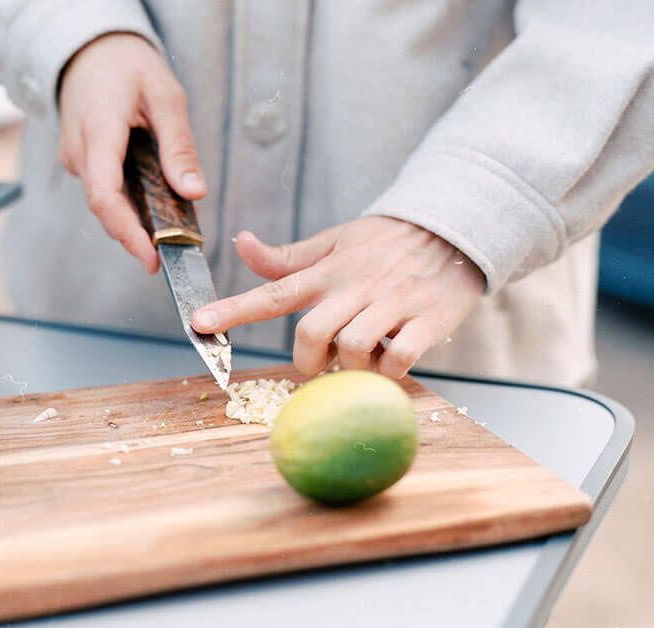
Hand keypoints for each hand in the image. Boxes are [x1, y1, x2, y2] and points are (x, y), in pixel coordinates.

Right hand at [58, 33, 206, 272]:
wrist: (90, 49)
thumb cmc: (127, 65)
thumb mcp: (166, 96)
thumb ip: (179, 146)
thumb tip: (194, 192)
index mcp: (99, 131)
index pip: (105, 196)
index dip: (127, 234)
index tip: (152, 258)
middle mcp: (78, 150)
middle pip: (105, 207)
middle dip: (137, 234)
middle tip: (172, 250)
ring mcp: (74, 156)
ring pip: (104, 200)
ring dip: (134, 216)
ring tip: (170, 224)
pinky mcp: (79, 159)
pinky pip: (103, 187)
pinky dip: (127, 199)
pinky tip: (152, 199)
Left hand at [191, 217, 485, 378]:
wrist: (455, 229)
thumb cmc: (385, 242)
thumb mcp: (334, 241)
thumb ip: (287, 256)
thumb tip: (239, 243)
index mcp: (328, 270)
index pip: (273, 291)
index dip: (234, 309)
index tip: (199, 324)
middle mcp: (355, 286)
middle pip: (312, 333)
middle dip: (307, 361)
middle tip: (320, 364)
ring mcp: (392, 303)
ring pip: (353, 348)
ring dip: (349, 368)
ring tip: (360, 360)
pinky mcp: (428, 320)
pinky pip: (399, 357)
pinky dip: (388, 371)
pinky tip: (389, 363)